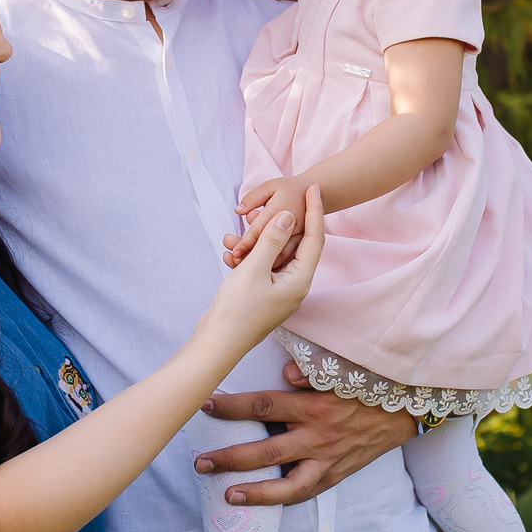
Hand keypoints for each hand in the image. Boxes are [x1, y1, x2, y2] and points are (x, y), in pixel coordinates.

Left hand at [195, 359, 416, 505]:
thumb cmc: (365, 384)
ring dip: (253, 491)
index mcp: (314, 406)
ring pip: (285, 484)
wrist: (403, 409)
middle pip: (265, 451)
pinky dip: (282, 500)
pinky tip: (261, 502)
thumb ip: (310, 371)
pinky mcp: (336, 475)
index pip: (263, 406)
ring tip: (226, 494)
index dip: (231, 407)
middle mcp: (318, 436)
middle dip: (229, 457)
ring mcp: (327, 460)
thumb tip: (285, 373)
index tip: (205, 404)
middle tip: (200, 461)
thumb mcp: (339, 369)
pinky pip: (306, 493)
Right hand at [200, 185, 324, 345]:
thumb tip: (288, 216)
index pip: (314, 239)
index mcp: (299, 281)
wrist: (216, 344)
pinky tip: (229, 253)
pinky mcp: (261, 296)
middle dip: (277, 226)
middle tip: (269, 205)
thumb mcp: (254, 269)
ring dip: (255, 243)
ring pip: (271, 257)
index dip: (315, 211)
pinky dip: (246, 258)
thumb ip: (272, 240)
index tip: (313, 188)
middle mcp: (293, 286)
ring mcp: (277, 292)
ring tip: (235, 234)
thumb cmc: (237, 310)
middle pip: (293, 246)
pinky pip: (259, 269)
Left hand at [222, 177, 305, 267]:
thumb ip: (253, 198)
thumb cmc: (289, 189)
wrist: (317, 194)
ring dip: (263, 264)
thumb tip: (238, 211)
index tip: (233, 252)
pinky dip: (275, 266)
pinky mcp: (304, 244)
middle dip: (252, 256)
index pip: (260, 229)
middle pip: (270, 247)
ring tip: (245, 267)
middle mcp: (293, 226)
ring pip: (280, 257)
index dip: (245, 242)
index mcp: (282, 209)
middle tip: (236, 262)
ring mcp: (300, 237)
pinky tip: (261, 270)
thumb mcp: (270, 186)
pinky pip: (289, 259)